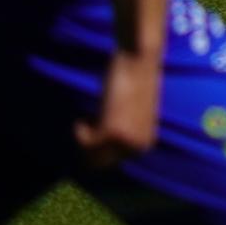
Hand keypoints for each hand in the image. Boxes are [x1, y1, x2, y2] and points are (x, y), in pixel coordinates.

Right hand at [76, 49, 160, 169]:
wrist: (139, 61)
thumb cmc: (134, 81)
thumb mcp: (132, 113)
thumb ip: (123, 129)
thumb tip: (100, 149)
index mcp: (145, 143)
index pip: (113, 162)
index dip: (97, 149)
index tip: (95, 129)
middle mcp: (139, 146)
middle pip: (101, 164)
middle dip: (89, 148)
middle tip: (87, 127)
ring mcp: (127, 141)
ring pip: (91, 157)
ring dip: (83, 140)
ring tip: (87, 121)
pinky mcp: (113, 131)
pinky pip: (86, 143)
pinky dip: (80, 132)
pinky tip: (84, 119)